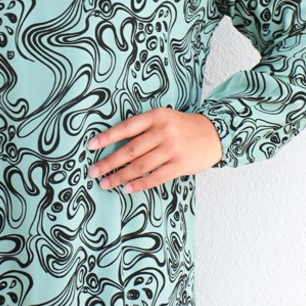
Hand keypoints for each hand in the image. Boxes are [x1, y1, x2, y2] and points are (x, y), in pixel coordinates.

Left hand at [86, 108, 222, 191]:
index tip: (90, 146)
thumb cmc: (183, 128)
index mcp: (156, 116)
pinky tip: (128, 188)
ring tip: (106, 183)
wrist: (214, 134)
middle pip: (130, 150)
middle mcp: (163, 131)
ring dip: (120, 177)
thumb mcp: (164, 119)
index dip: (107, 137)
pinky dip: (139, 184)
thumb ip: (144, 129)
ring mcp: (172, 149)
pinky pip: (155, 177)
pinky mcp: (180, 165)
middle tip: (93, 171)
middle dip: (109, 162)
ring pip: (140, 166)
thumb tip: (115, 146)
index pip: (126, 128)